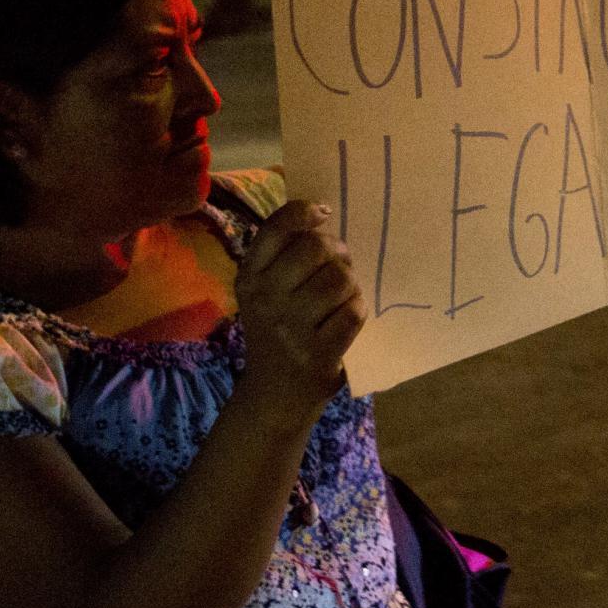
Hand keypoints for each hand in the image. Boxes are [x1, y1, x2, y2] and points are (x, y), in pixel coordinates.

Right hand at [234, 200, 366, 416]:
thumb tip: (324, 213)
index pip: (276, 228)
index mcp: (249, 278)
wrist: (273, 395)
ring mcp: (290, 328)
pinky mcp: (316, 353)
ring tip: (344, 294)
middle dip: (337, 252)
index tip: (324, 213)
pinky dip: (357, 309)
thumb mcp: (266, 292)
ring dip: (351, 283)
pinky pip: (353, 312)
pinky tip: (347, 317)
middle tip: (339, 265)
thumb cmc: (278, 331)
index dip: (304, 212)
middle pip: (316, 248)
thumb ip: (286, 254)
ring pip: (340, 279)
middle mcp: (264, 299)